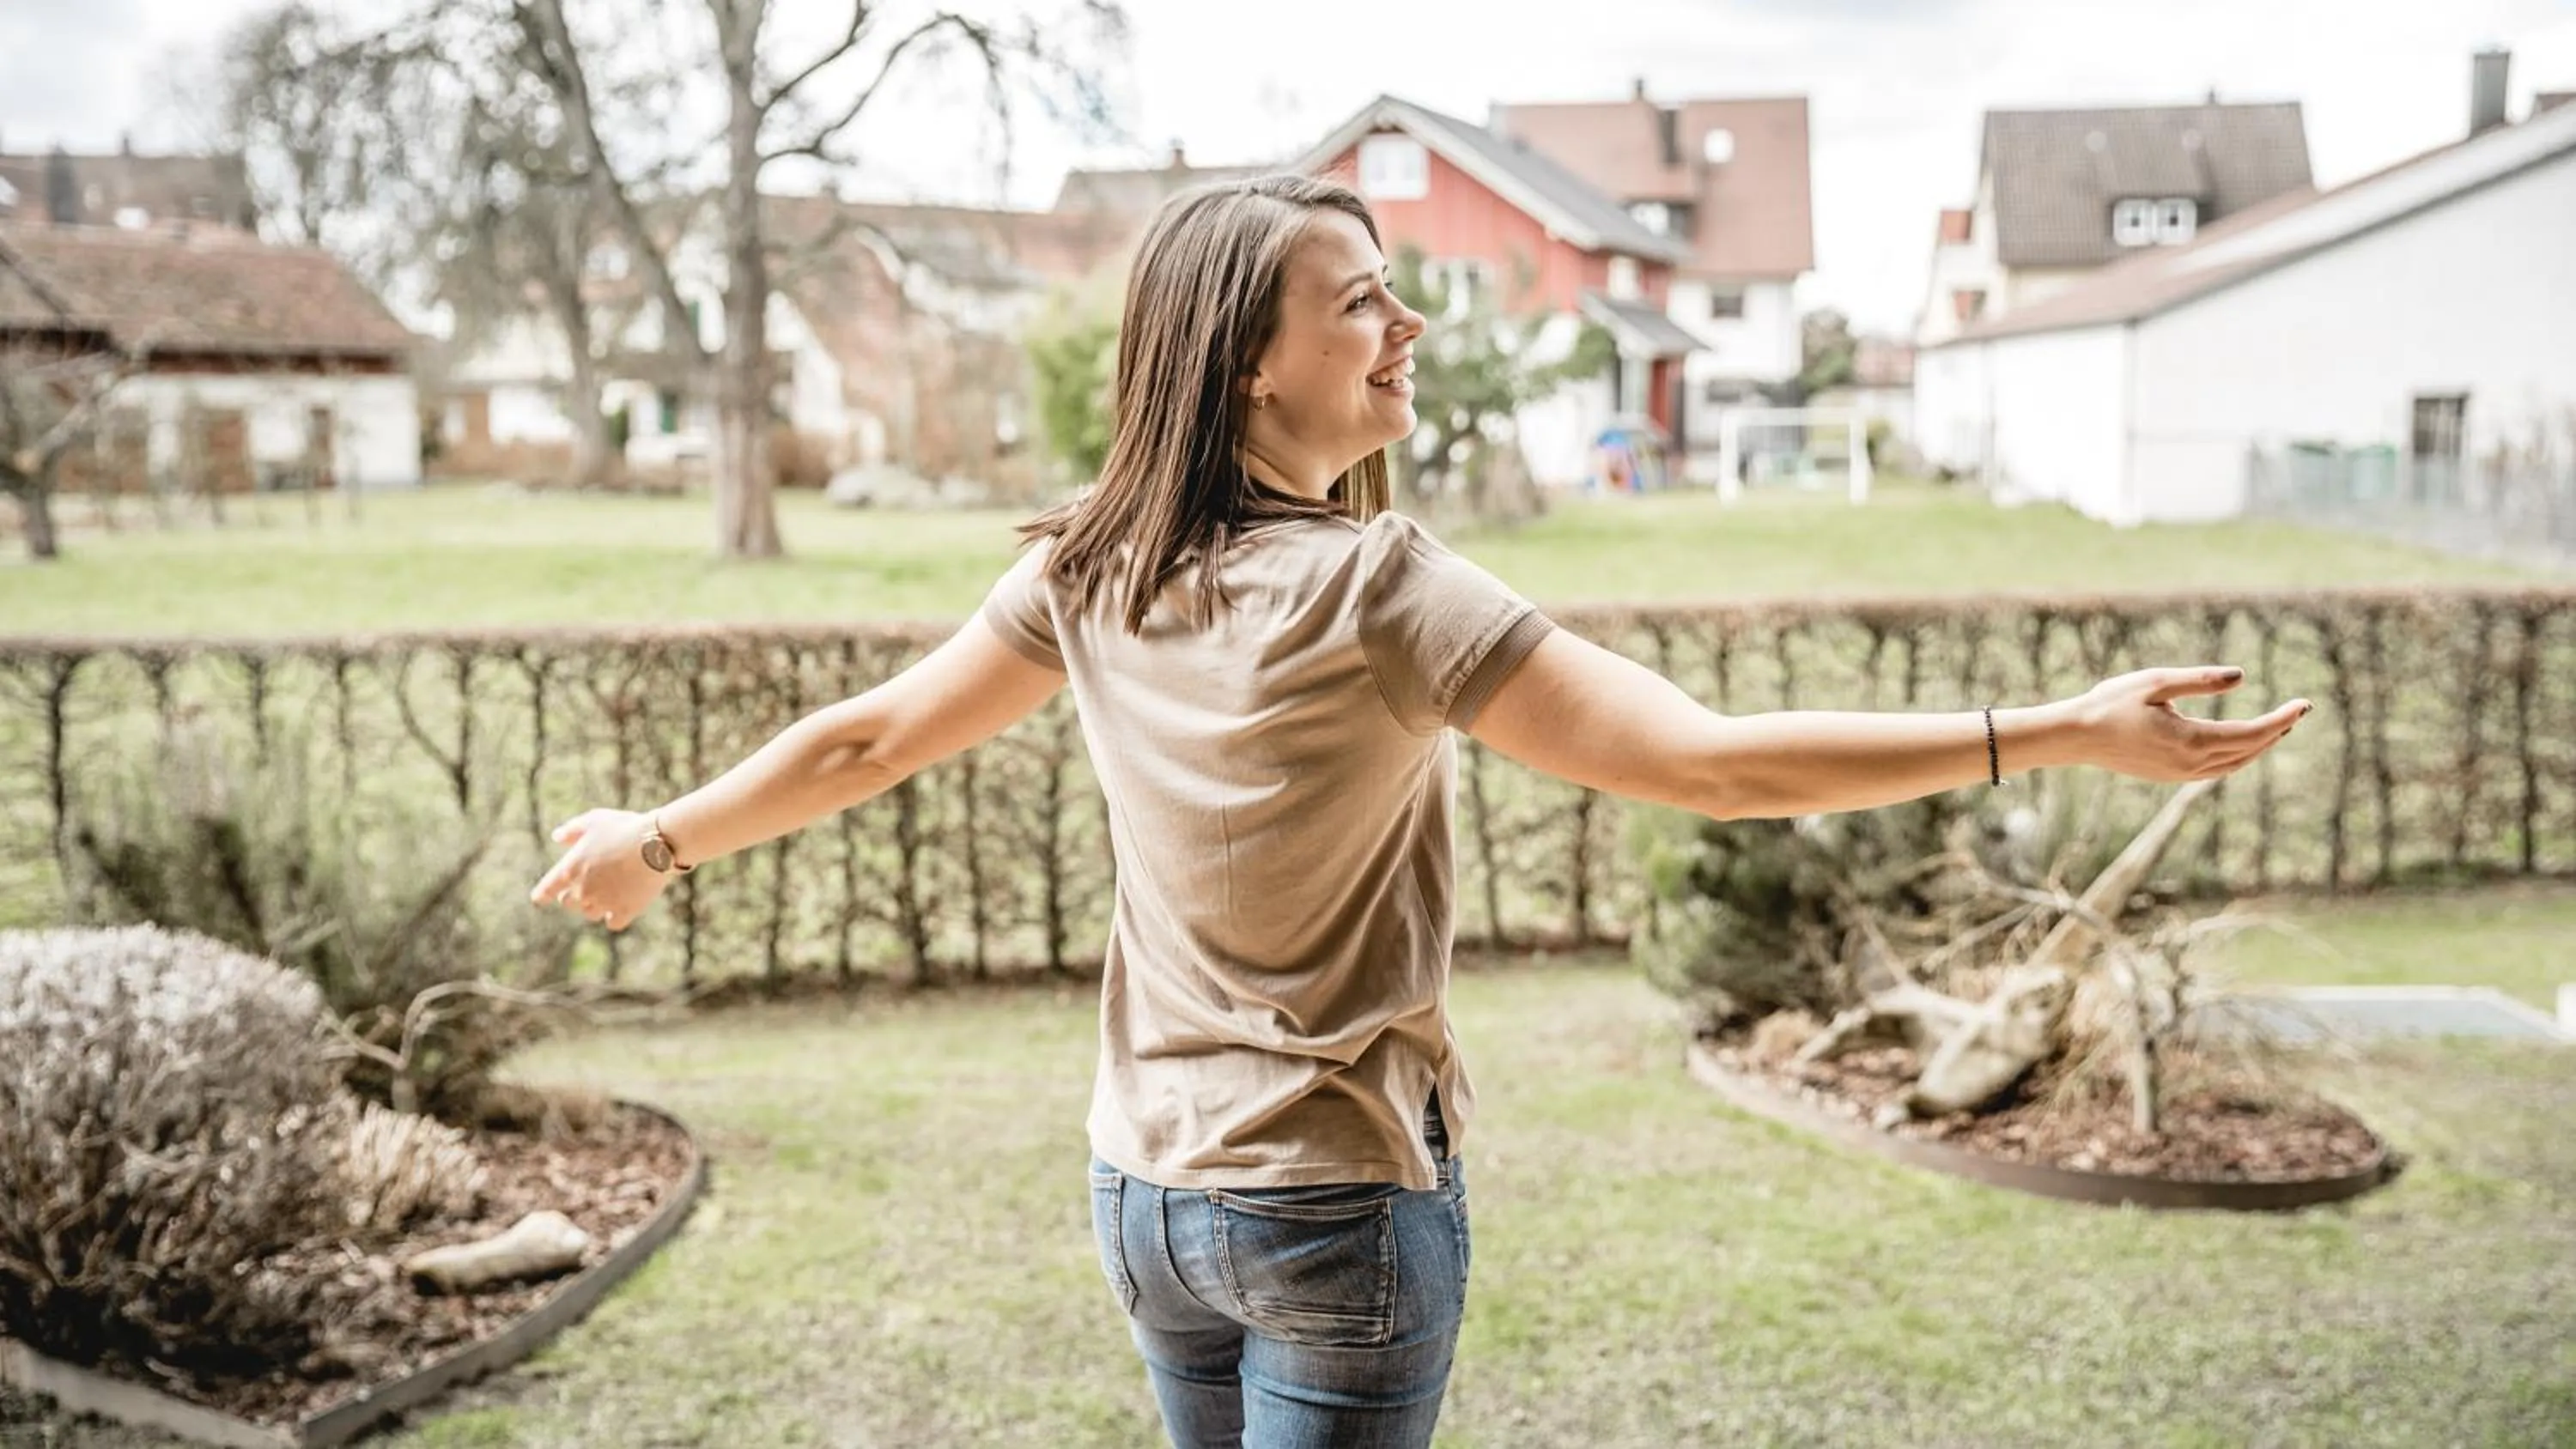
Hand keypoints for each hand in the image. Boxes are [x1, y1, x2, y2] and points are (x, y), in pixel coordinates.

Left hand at [529, 809, 674, 931]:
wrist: (657, 844)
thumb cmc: (625, 827)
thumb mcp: (595, 820)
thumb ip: (572, 830)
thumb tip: (557, 838)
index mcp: (571, 869)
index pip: (546, 890)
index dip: (542, 894)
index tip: (539, 898)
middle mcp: (583, 890)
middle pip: (569, 903)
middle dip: (574, 895)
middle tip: (587, 884)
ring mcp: (604, 903)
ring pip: (591, 913)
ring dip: (595, 905)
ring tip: (608, 891)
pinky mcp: (626, 911)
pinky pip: (613, 922)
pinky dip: (615, 916)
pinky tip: (621, 906)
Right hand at [2061, 666, 2311, 783]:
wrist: (2076, 737)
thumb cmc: (2111, 703)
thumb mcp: (2155, 681)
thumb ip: (2199, 680)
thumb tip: (2241, 677)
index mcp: (2191, 740)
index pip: (2253, 734)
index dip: (2282, 719)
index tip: (2304, 704)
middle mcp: (2191, 764)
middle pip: (2249, 751)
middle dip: (2277, 731)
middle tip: (2299, 710)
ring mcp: (2180, 774)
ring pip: (2235, 764)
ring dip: (2259, 746)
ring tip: (2278, 727)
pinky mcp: (2171, 775)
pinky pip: (2217, 770)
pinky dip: (2238, 756)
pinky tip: (2242, 744)